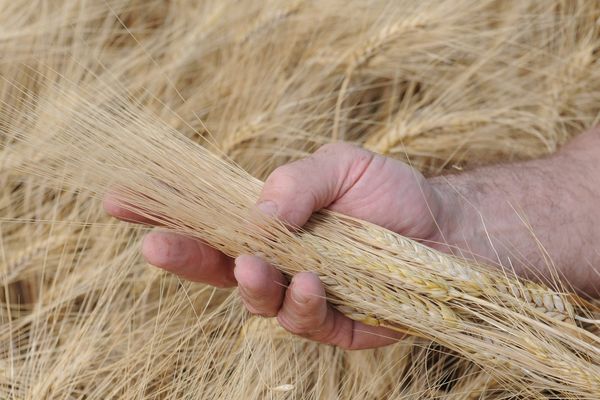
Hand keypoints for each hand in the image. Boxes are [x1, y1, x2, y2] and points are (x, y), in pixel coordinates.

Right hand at [104, 143, 450, 348]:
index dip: (165, 213)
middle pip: (217, 267)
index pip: (209, 220)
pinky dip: (300, 303)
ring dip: (250, 284)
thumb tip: (254, 214)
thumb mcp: (340, 165)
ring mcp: (303, 295)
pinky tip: (310, 283)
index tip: (122, 201)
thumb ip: (296, 182)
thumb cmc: (390, 192)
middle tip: (157, 247)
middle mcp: (279, 261)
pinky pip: (305, 322)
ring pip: (257, 300)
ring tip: (256, 266)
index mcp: (272, 223)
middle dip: (183, 258)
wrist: (447, 225)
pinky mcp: (335, 324)